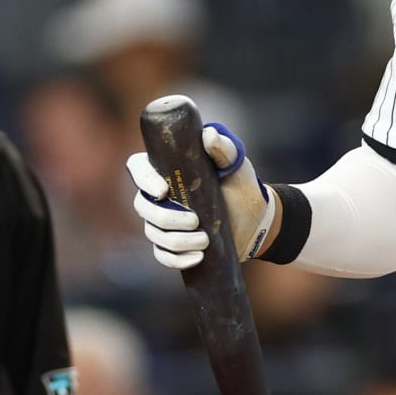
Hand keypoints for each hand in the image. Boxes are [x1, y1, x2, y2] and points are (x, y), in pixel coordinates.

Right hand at [127, 121, 274, 270]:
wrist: (257, 219)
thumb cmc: (242, 185)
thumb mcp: (236, 164)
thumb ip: (224, 147)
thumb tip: (207, 135)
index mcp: (167, 170)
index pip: (137, 168)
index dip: (143, 179)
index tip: (163, 191)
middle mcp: (159, 196)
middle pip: (142, 206)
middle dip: (166, 218)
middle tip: (195, 222)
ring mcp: (164, 222)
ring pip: (153, 233)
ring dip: (176, 241)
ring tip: (205, 241)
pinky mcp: (174, 245)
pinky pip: (163, 255)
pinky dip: (176, 259)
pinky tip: (196, 257)